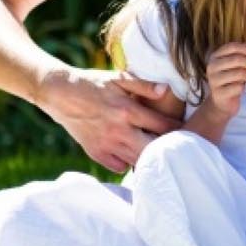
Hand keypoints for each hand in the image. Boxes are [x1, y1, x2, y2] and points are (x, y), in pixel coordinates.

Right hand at [37, 67, 180, 172]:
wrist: (58, 93)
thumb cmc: (91, 83)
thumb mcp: (118, 78)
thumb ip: (143, 86)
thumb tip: (166, 90)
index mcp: (127, 111)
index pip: (162, 125)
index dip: (178, 129)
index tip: (187, 130)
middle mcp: (118, 130)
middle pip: (153, 149)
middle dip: (166, 148)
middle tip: (175, 146)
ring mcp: (106, 144)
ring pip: (137, 160)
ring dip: (149, 158)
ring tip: (159, 154)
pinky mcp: (95, 152)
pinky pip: (118, 167)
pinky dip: (128, 163)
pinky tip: (133, 155)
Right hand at [199, 42, 245, 120]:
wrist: (222, 102)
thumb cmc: (230, 80)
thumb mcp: (234, 65)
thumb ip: (240, 54)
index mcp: (215, 56)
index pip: (232, 47)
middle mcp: (211, 67)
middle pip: (237, 60)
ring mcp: (213, 80)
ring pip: (239, 73)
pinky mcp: (219, 93)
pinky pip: (239, 87)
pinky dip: (244, 88)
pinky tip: (241, 89)